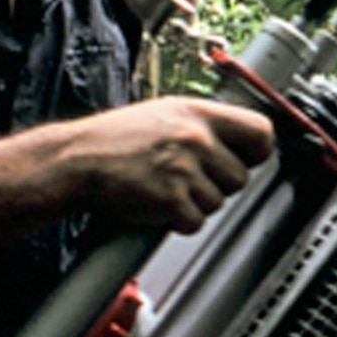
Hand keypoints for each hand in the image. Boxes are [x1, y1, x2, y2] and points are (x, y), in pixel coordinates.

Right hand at [60, 96, 277, 231]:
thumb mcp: (163, 114)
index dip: (258, 151)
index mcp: (198, 113)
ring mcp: (184, 169)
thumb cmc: (114, 140)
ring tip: (166, 188)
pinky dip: (178, 222)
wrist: (76, 161)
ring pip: (217, 203)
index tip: (248, 159)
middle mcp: (195, 138)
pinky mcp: (171, 199)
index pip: (260, 132)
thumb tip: (239, 140)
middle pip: (240, 177)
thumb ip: (202, 124)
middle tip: (188, 180)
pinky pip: (195, 222)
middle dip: (218, 185)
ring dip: (195, 204)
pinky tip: (158, 205)